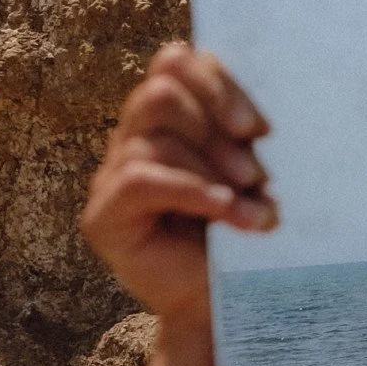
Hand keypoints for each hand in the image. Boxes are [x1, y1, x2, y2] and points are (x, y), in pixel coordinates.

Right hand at [81, 44, 276, 333]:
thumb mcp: (252, 174)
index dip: (217, 84)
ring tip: (256, 207)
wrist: (225, 303)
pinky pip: (140, 179)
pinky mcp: (102, 216)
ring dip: (214, 169)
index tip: (260, 128)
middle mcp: (133, 137)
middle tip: (257, 173)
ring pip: (155, 138)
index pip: (176, 62)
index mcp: (169, 117)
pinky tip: (226, 211)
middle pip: (160, 91)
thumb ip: (246, 136)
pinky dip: (191, 191)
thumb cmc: (244, 232)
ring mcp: (111, 174)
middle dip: (216, 128)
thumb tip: (264, 113)